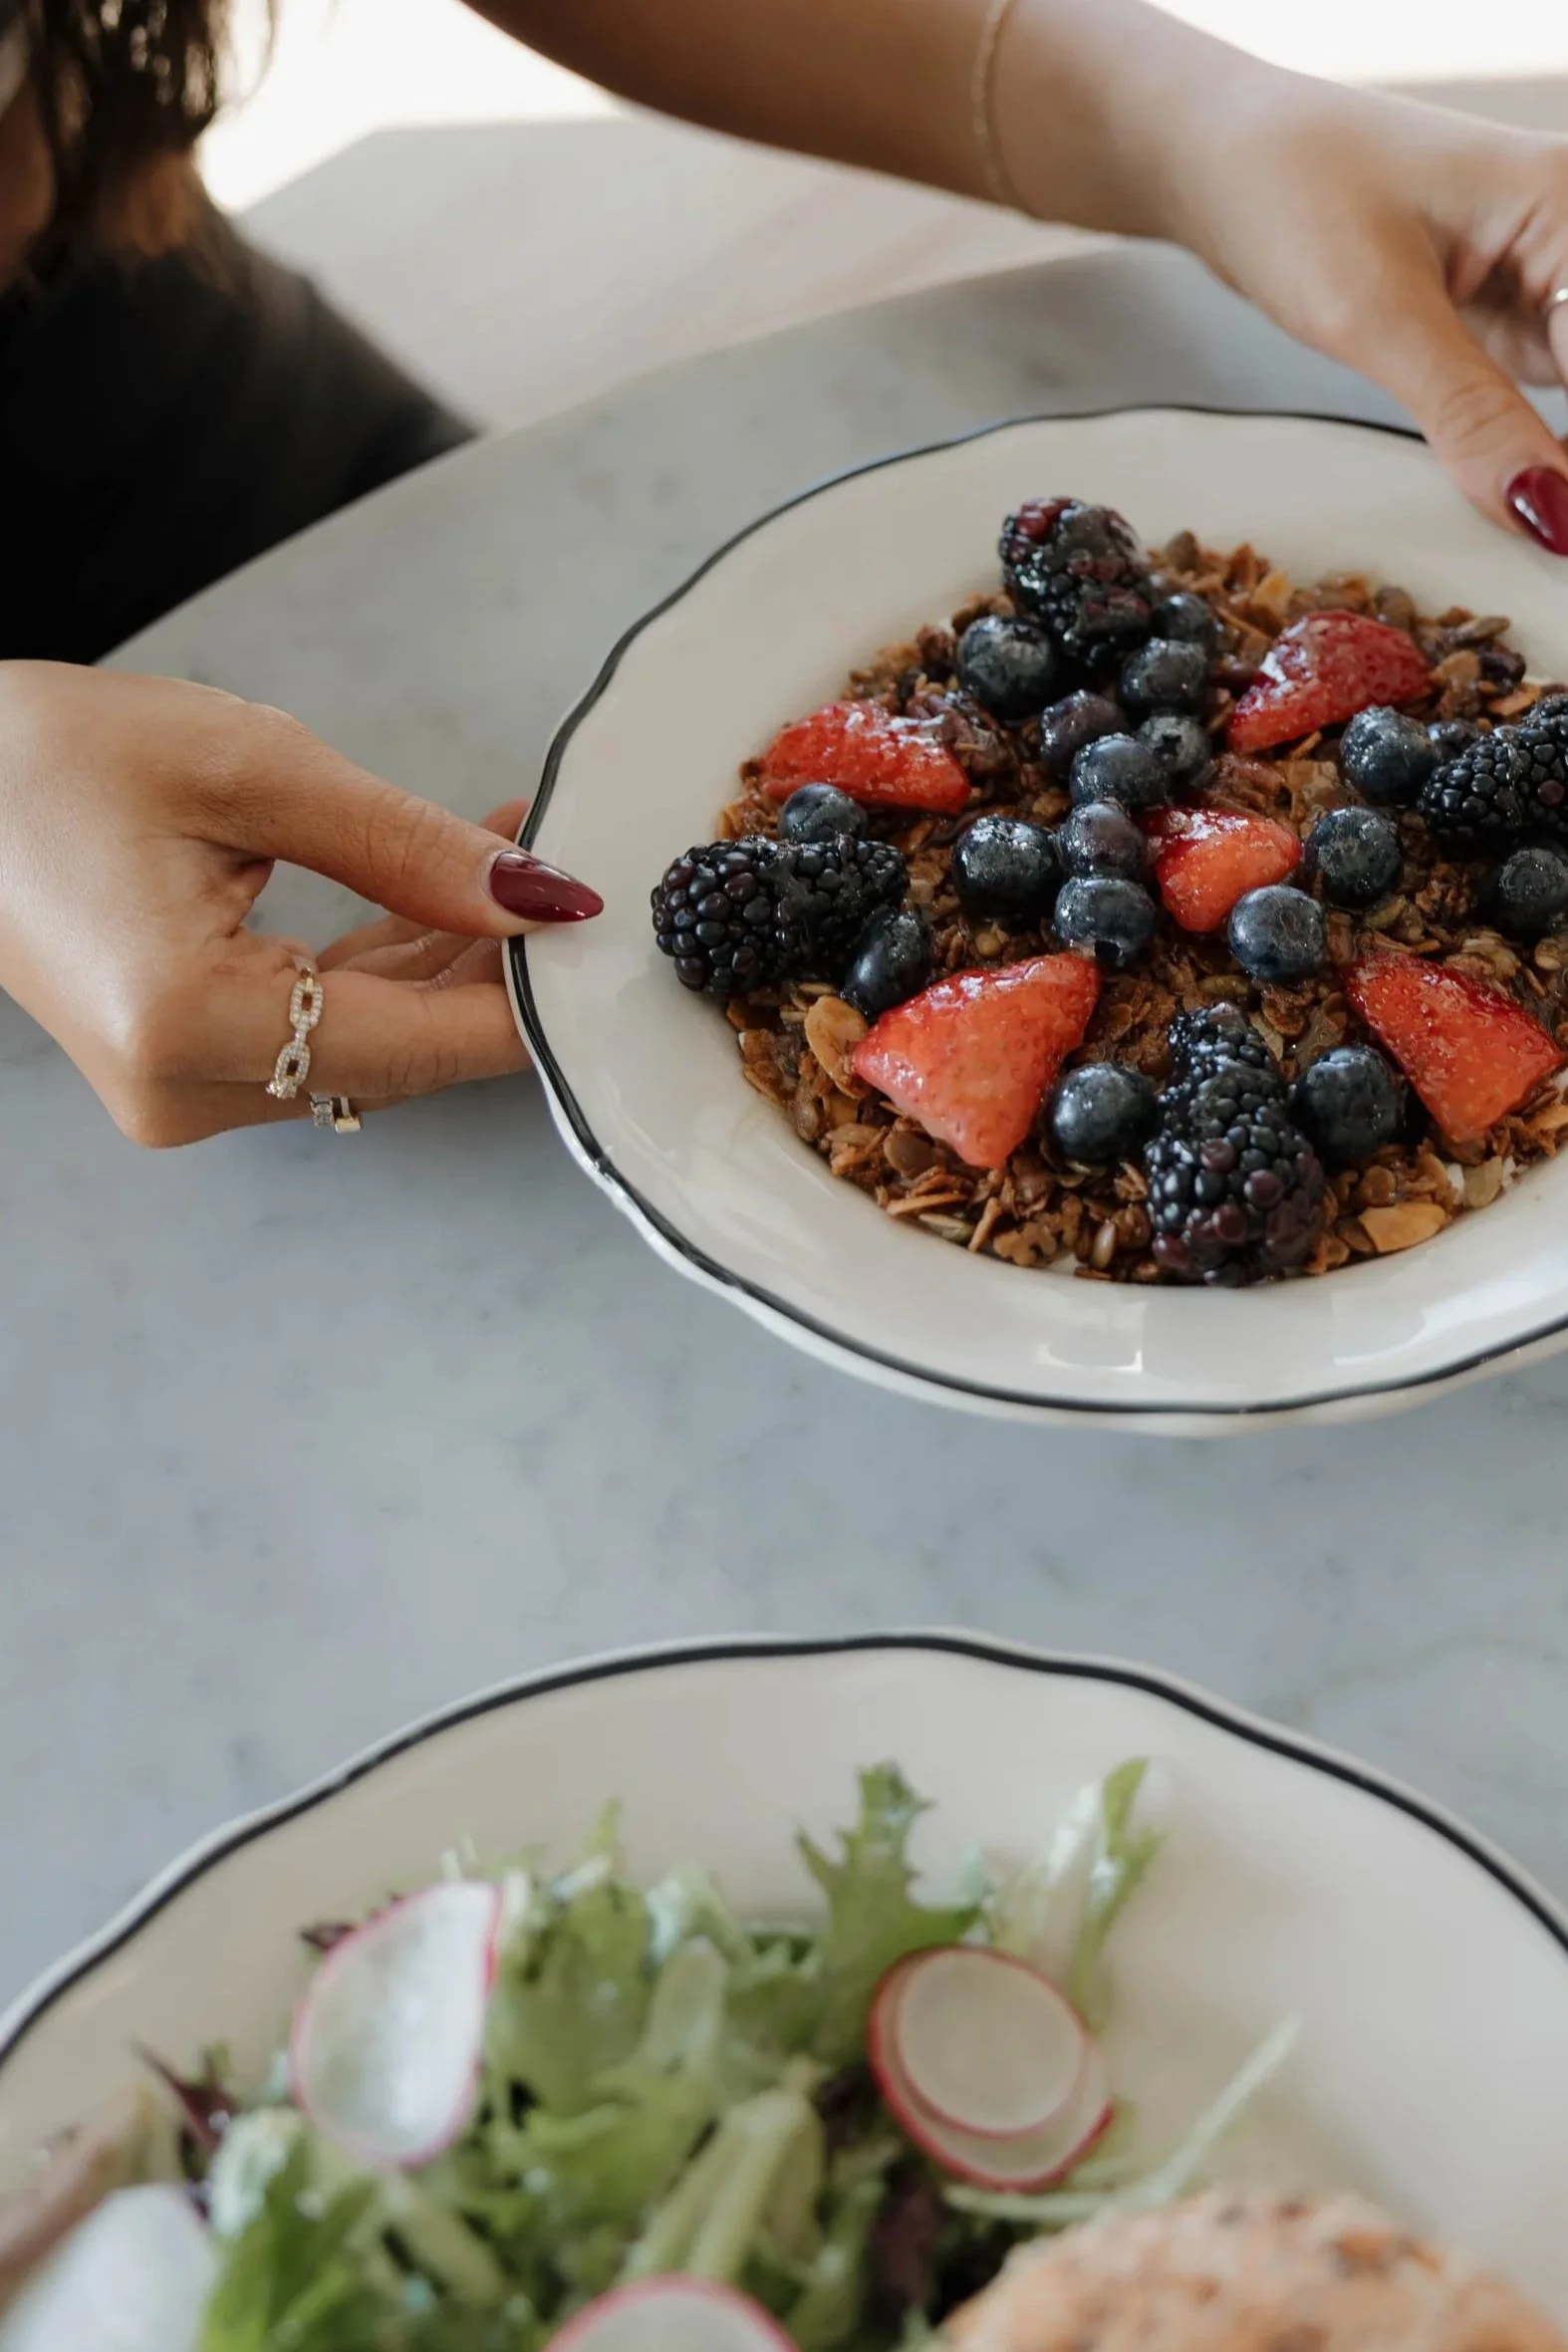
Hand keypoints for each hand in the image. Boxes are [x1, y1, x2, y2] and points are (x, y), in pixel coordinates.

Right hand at [0, 662, 601, 1145]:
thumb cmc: (42, 757)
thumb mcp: (250, 770)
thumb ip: (410, 848)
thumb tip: (540, 900)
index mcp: (182, 1025)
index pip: (416, 1042)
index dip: (527, 999)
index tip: (609, 944)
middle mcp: (182, 1089)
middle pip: (403, 1053)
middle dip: (498, 969)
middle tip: (577, 875)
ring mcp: (181, 1088)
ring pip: (374, 1041)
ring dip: (454, 957)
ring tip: (524, 850)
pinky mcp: (186, 1062)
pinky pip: (324, 1025)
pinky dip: (392, 963)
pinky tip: (458, 890)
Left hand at [1163, 70, 1567, 548]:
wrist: (1218, 159)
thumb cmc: (1292, 189)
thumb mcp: (1379, 318)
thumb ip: (1473, 419)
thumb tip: (1551, 514)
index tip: (1561, 529)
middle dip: (1560, 457)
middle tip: (1547, 535)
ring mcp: (1541, 281)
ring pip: (1566, 399)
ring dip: (1543, 460)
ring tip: (1537, 526)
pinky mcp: (1501, 319)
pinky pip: (1534, 399)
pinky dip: (1516, 446)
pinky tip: (1508, 487)